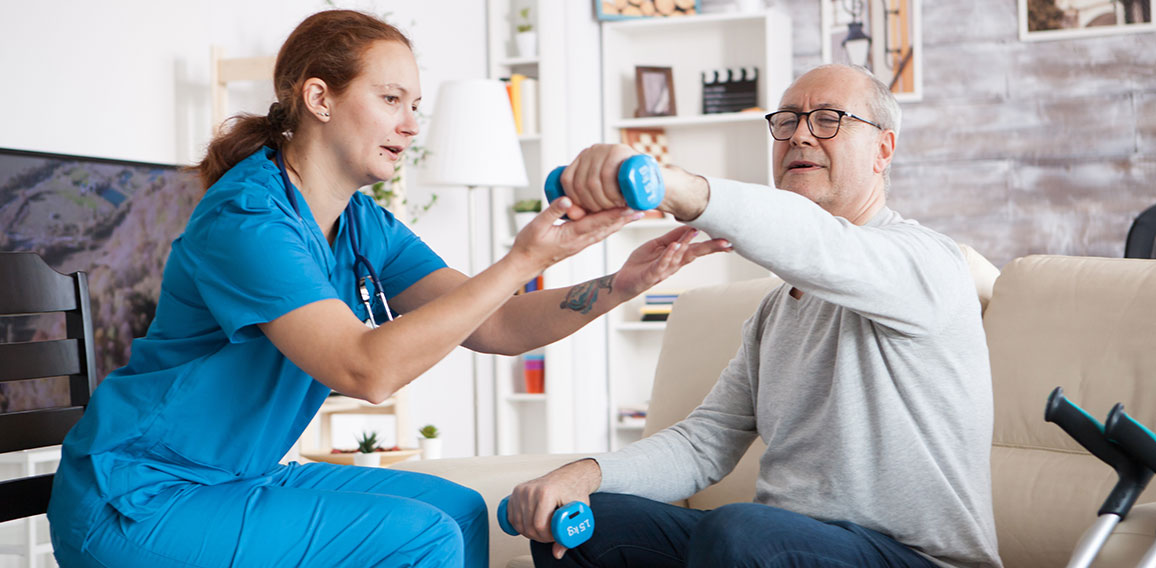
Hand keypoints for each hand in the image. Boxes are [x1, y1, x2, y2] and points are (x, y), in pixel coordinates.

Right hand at [507, 459, 601, 559]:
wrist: (569, 476)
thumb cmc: (574, 491)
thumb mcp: (577, 512)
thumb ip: (568, 535)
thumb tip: (557, 553)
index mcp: (546, 493)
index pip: (539, 525)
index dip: (547, 537)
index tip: (555, 536)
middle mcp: (531, 489)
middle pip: (528, 526)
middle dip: (539, 536)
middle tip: (550, 534)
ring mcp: (522, 490)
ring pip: (518, 523)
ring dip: (529, 531)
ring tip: (542, 529)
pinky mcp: (516, 491)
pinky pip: (511, 516)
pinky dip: (519, 525)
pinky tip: (531, 524)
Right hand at [510, 197, 641, 273]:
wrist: (525, 264)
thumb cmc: (528, 245)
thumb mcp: (537, 225)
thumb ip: (553, 211)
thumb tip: (569, 199)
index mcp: (572, 235)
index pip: (598, 222)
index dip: (615, 214)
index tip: (630, 207)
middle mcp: (580, 240)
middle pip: (607, 227)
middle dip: (625, 217)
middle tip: (643, 208)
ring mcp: (581, 243)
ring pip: (605, 230)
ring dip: (621, 221)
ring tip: (636, 213)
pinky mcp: (578, 242)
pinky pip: (599, 233)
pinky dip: (611, 225)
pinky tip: (617, 220)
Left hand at [556, 144, 710, 220]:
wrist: (654, 184)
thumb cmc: (626, 193)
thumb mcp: (601, 194)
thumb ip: (585, 199)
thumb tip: (570, 212)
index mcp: (584, 158)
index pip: (567, 179)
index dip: (573, 200)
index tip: (583, 213)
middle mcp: (593, 150)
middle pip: (580, 182)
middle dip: (591, 204)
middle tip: (605, 212)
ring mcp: (607, 148)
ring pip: (593, 181)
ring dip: (603, 200)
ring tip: (614, 206)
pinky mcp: (622, 151)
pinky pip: (607, 174)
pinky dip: (611, 192)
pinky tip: (619, 200)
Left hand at [612, 226, 732, 298]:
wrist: (623, 280)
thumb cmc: (641, 263)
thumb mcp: (657, 245)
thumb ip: (672, 236)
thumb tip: (690, 226)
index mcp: (676, 256)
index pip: (697, 248)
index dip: (713, 244)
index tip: (729, 239)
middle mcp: (674, 264)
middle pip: (694, 254)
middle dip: (710, 248)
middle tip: (726, 243)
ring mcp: (663, 270)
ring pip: (678, 257)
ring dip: (687, 244)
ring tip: (695, 232)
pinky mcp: (651, 274)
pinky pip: (661, 264)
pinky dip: (668, 255)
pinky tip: (675, 246)